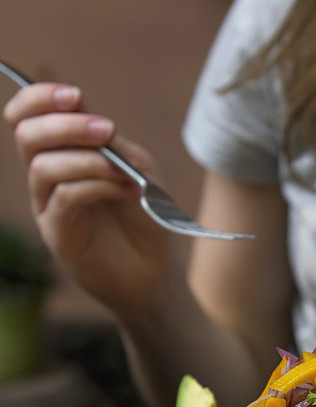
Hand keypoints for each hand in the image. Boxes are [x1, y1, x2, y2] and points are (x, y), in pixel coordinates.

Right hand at [3, 82, 174, 315]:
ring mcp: (49, 207)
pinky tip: (129, 191)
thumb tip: (85, 114)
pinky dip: (97, 186)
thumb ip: (112, 144)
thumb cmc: (148, 218)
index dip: (40, 98)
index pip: (29, 116)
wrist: (158, 272)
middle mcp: (48, 178)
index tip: (76, 95)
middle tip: (107, 130)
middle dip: (66, 124)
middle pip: (28, 135)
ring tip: (127, 173)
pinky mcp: (58, 235)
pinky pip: (64, 197)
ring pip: (43, 166)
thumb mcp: (138, 170)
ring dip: (89, 160)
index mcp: (63, 154)